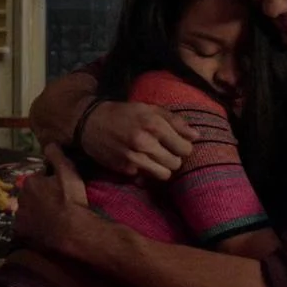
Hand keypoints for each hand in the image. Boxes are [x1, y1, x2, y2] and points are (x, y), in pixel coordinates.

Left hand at [14, 143, 92, 257]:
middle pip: (30, 195)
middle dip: (39, 197)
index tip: (59, 189)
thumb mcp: (68, 172)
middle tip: (55, 204)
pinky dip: (31, 227)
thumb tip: (48, 143)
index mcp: (30, 182)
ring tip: (50, 218)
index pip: (38, 179)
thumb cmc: (70, 201)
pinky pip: (24, 227)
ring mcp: (19, 217)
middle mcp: (20, 198)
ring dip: (34, 212)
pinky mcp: (20, 233)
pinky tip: (43, 229)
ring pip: (26, 210)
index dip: (49, 183)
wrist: (72, 232)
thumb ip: (56, 155)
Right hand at [79, 100, 196, 180]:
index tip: (176, 144)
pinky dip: (145, 171)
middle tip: (164, 151)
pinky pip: (146, 177)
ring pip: (164, 175)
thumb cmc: (123, 114)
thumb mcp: (149, 109)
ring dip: (162, 168)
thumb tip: (196, 136)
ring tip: (155, 159)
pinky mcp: (125, 169)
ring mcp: (134, 158)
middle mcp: (145, 142)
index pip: (185, 148)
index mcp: (154, 124)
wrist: (90, 123)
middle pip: (176, 163)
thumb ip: (175, 121)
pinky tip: (138, 161)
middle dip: (173, 158)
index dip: (183, 147)